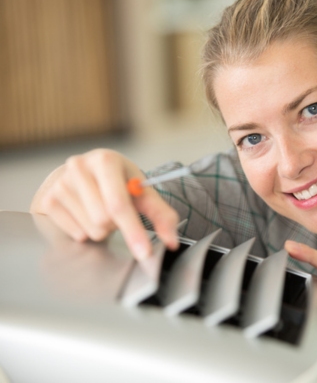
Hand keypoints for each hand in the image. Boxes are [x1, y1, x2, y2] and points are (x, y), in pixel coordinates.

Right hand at [30, 149, 179, 258]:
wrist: (86, 172)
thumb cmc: (119, 182)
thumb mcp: (142, 192)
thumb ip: (162, 215)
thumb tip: (172, 241)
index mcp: (106, 160)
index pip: (119, 204)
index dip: (133, 231)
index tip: (144, 253)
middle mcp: (79, 167)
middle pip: (104, 220)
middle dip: (117, 224)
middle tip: (117, 211)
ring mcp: (60, 183)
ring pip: (91, 230)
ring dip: (103, 229)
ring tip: (101, 211)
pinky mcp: (48, 200)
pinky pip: (75, 234)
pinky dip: (87, 231)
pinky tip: (86, 215)